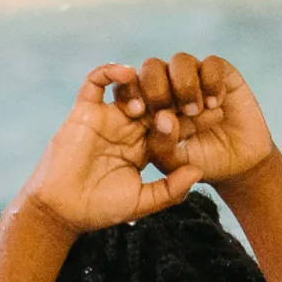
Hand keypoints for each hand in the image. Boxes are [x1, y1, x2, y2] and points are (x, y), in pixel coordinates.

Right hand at [15, 68, 192, 234]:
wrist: (62, 209)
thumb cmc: (101, 208)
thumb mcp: (143, 201)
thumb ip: (172, 189)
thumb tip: (200, 171)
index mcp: (145, 147)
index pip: (175, 126)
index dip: (195, 119)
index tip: (219, 113)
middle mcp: (128, 129)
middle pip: (158, 103)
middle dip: (179, 97)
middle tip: (202, 92)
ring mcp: (107, 118)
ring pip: (132, 89)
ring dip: (149, 87)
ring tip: (163, 97)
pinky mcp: (84, 111)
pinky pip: (95, 83)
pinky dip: (110, 72)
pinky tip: (129, 73)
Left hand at [114, 53, 278, 190]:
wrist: (239, 165)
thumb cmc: (200, 161)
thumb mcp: (174, 161)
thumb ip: (160, 144)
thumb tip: (163, 116)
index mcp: (149, 103)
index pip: (127, 85)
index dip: (127, 90)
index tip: (136, 111)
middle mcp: (170, 84)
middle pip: (151, 66)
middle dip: (156, 87)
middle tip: (170, 112)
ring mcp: (196, 77)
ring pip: (181, 60)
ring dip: (185, 85)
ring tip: (197, 110)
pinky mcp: (222, 75)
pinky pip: (212, 63)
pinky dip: (211, 82)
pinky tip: (215, 104)